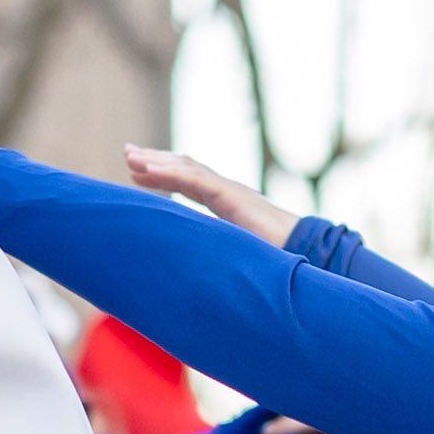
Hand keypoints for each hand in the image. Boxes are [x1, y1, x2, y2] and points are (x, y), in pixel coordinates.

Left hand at [120, 145, 296, 247]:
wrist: (305, 255)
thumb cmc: (275, 261)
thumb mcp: (235, 256)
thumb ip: (216, 256)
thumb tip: (194, 279)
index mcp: (226, 205)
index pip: (189, 184)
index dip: (164, 177)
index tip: (138, 174)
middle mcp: (226, 192)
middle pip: (184, 169)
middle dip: (155, 160)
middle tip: (128, 155)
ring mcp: (229, 191)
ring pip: (186, 169)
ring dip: (156, 162)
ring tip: (131, 157)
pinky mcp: (231, 195)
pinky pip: (195, 179)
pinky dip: (169, 172)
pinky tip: (148, 169)